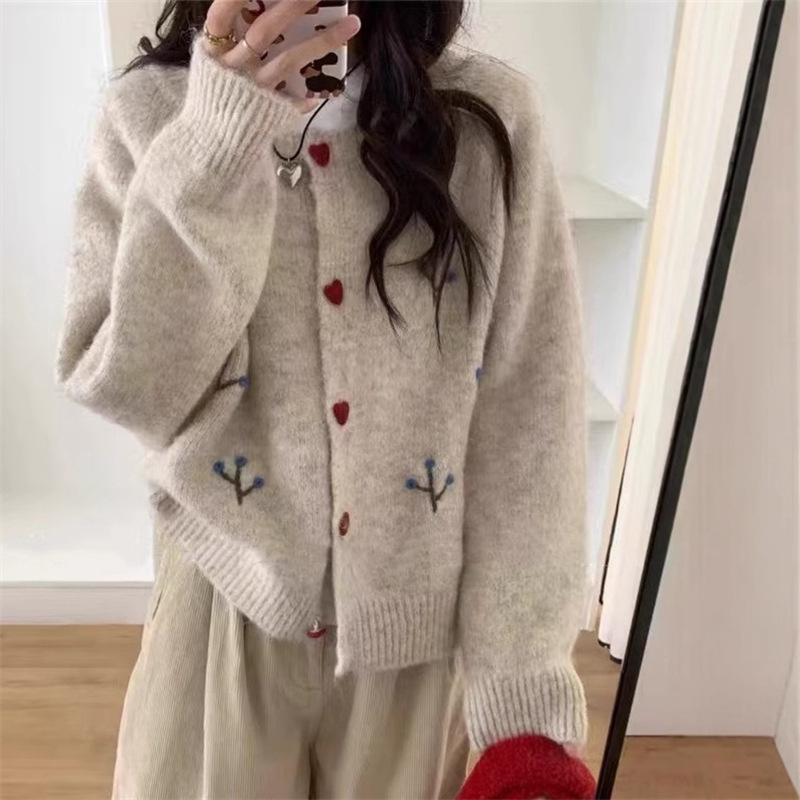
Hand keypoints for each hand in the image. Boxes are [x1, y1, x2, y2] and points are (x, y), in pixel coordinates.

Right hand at [202, 0, 360, 112]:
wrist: (210, 140)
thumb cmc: (216, 93)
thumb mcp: (211, 62)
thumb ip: (228, 36)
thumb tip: (254, 6)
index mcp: (213, 51)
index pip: (222, 14)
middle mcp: (233, 68)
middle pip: (265, 31)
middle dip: (293, 5)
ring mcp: (253, 89)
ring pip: (288, 60)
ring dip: (322, 41)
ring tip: (352, 23)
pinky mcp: (269, 111)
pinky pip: (295, 100)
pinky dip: (311, 93)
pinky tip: (332, 87)